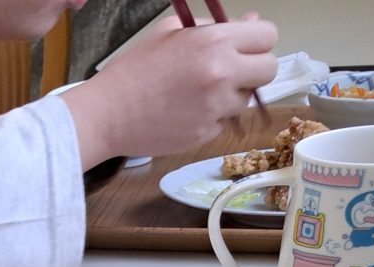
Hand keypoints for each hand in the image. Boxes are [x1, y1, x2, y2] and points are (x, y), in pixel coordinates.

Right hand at [62, 15, 278, 167]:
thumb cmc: (132, 71)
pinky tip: (182, 114)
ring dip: (229, 97)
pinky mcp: (205, 134)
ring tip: (196, 96)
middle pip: (268, 70)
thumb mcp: (169, 34)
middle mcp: (221, 74)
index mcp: (214, 42)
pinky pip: (222, 123)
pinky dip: (208, 119)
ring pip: (246, 100)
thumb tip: (249, 25)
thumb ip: (212, 27)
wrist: (105, 115)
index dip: (257, 42)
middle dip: (253, 70)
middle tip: (230, 74)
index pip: (267, 36)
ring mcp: (215, 107)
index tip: (244, 49)